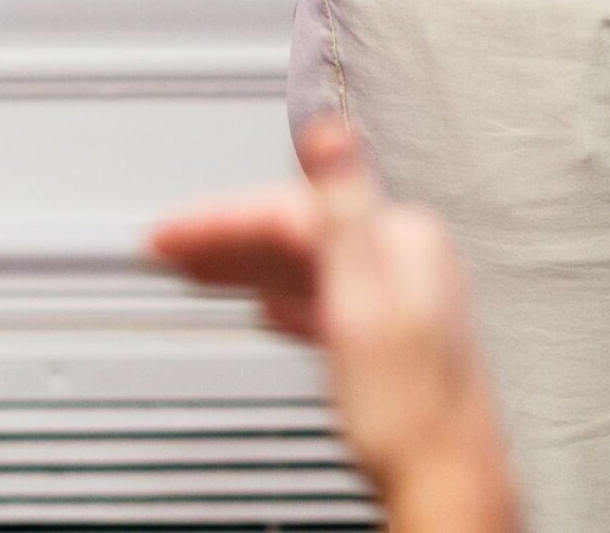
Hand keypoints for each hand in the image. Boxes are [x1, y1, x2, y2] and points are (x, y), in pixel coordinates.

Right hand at [150, 118, 518, 530]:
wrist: (444, 479)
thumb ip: (342, 210)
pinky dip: (288, 298)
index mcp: (397, 238)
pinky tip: (269, 308)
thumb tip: (330, 129)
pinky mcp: (390, 338)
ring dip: (248, 266)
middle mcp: (403, 258)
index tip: (168, 234)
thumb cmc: (407, 407)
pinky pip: (324, 299)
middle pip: (297, 233)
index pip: (289, 210)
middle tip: (164, 249)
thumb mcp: (363, 301)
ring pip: (306, 266)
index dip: (223, 219)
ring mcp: (398, 298)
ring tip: (197, 272)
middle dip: (226, 239)